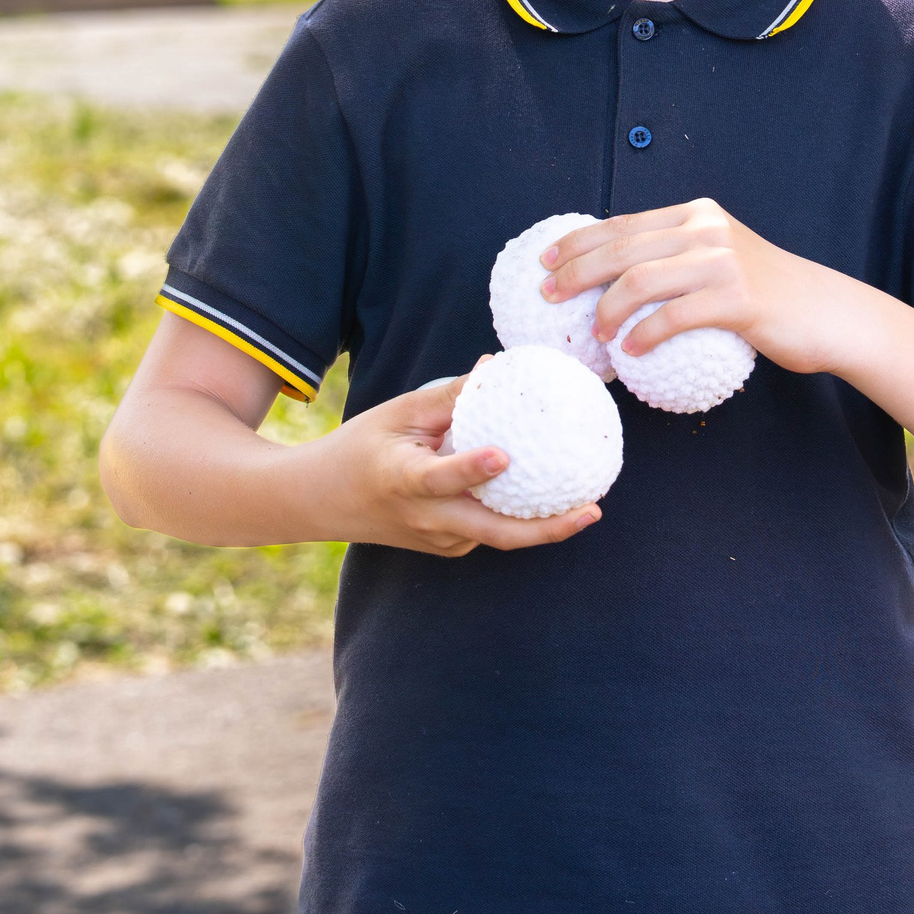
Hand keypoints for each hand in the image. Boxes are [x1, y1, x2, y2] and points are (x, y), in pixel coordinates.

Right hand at [327, 366, 600, 556]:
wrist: (321, 501)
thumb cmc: (361, 446)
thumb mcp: (397, 413)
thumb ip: (448, 396)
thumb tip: (498, 365)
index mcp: (402, 479)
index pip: (441, 479)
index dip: (472, 470)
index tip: (504, 457)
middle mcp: (425, 518)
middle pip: (493, 532)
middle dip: (546, 530)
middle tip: (592, 510)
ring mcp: (438, 540)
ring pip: (498, 534)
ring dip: (543, 524)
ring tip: (589, 503)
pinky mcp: (448, 547)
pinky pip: (489, 530)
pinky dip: (520, 517)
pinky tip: (554, 499)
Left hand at [537, 199, 867, 376]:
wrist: (825, 313)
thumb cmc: (766, 297)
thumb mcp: (720, 260)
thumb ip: (678, 257)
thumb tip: (613, 277)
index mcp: (696, 215)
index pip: (623, 224)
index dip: (578, 241)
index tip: (545, 261)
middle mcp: (707, 229)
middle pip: (622, 249)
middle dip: (576, 273)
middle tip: (549, 297)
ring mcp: (723, 262)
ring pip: (641, 281)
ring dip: (606, 310)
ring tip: (594, 333)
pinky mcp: (737, 299)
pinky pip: (673, 317)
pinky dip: (644, 336)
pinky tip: (630, 352)